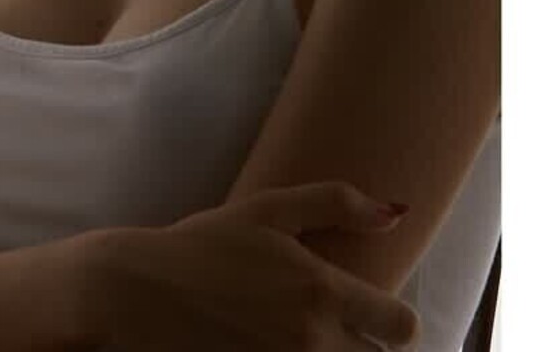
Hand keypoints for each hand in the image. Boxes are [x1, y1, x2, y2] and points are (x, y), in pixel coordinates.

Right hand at [83, 181, 421, 350]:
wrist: (138, 295)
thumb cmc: (202, 246)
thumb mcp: (267, 209)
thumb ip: (335, 202)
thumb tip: (398, 213)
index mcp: (321, 290)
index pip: (402, 325)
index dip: (394, 320)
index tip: (372, 314)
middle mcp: (313, 341)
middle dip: (367, 349)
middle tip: (339, 333)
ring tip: (310, 345)